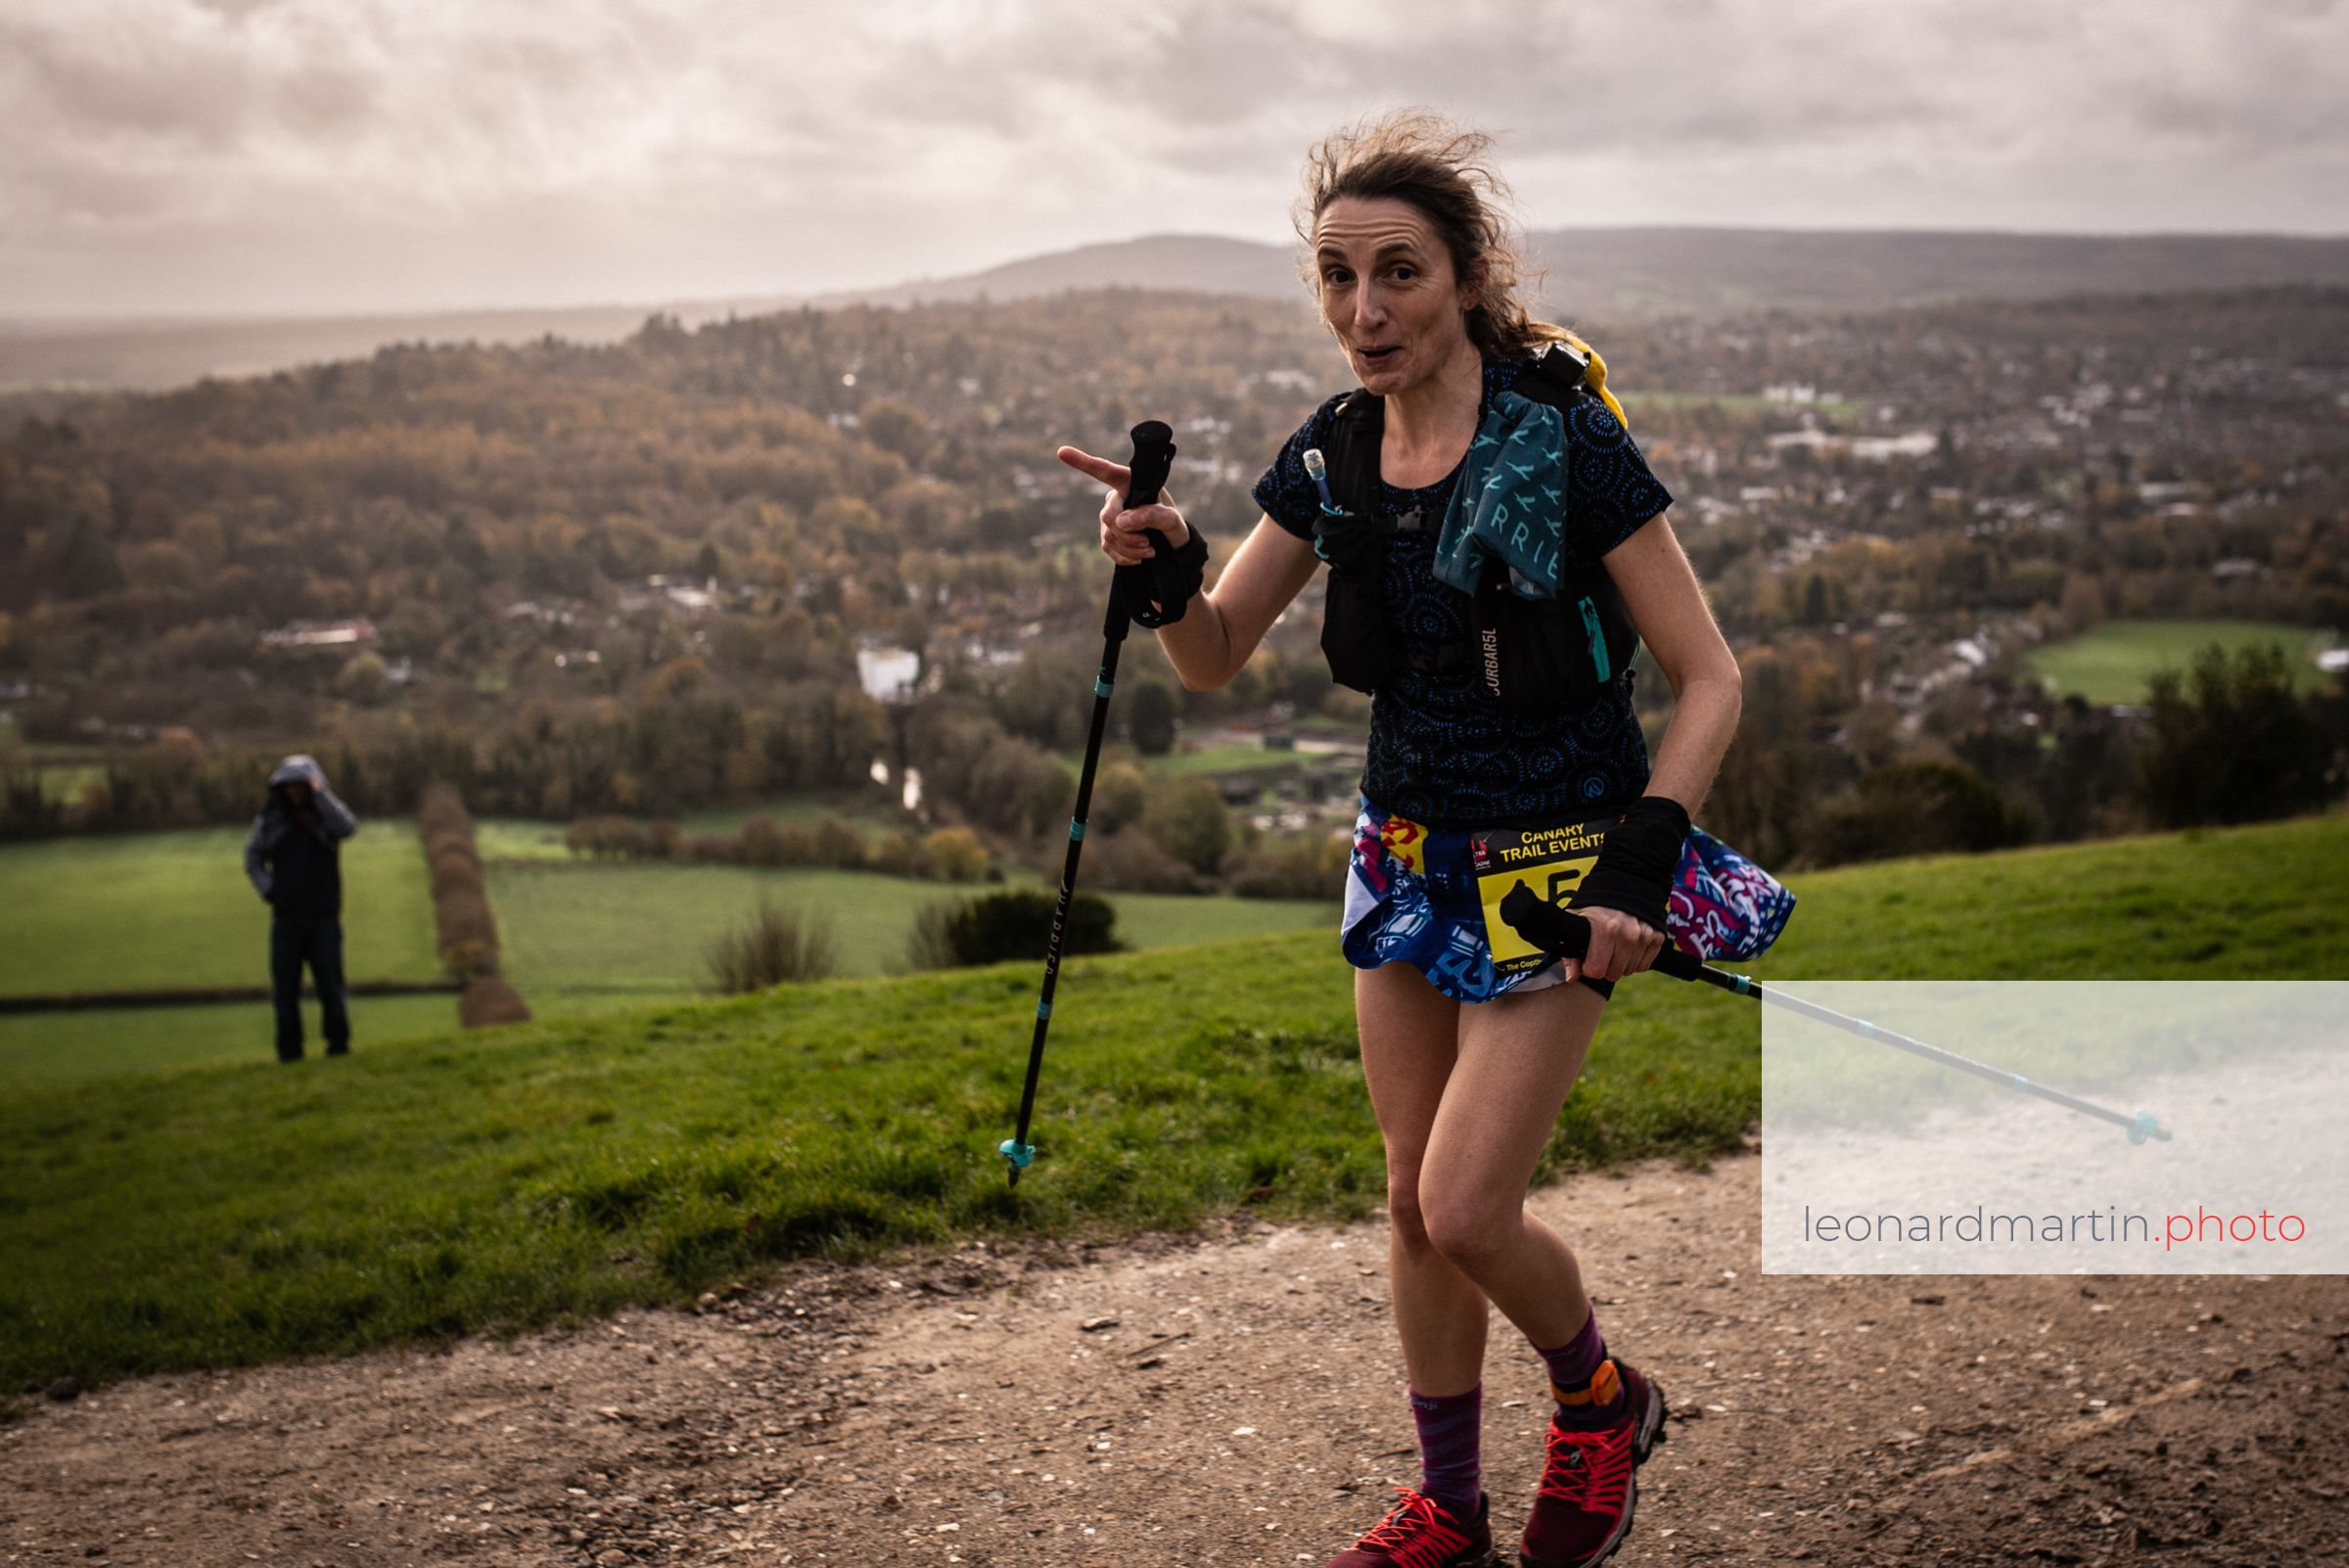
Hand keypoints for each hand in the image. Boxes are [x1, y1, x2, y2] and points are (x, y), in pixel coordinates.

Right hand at [1057, 445, 1188, 565]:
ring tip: (1150, 549)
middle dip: (1129, 534)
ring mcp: (1109, 517)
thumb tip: (1123, 521)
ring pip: (1109, 535)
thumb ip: (1153, 516)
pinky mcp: (1107, 535)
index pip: (1106, 471)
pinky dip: (1125, 556)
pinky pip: (1108, 548)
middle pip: (1108, 516)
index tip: (1062, 451)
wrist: (1172, 545)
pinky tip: (1140, 556)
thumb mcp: (1172, 520)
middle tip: (1149, 541)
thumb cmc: (1172, 525)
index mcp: (1131, 483)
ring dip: (1131, 547)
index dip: (1084, 462)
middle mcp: (1116, 497)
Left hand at [1558, 905, 1665, 984]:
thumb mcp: (1575, 921)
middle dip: (1605, 967)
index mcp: (1605, 929)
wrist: (1624, 885)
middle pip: (1614, 974)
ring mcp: (1645, 935)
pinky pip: (1644, 965)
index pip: (1597, 971)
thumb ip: (1570, 953)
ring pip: (1629, 971)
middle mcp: (1628, 933)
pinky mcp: (1657, 936)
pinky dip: (1635, 961)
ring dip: (1620, 964)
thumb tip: (1571, 978)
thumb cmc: (1595, 906)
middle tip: (1602, 951)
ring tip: (1614, 947)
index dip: (1589, 968)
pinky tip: (1628, 947)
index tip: (1588, 958)